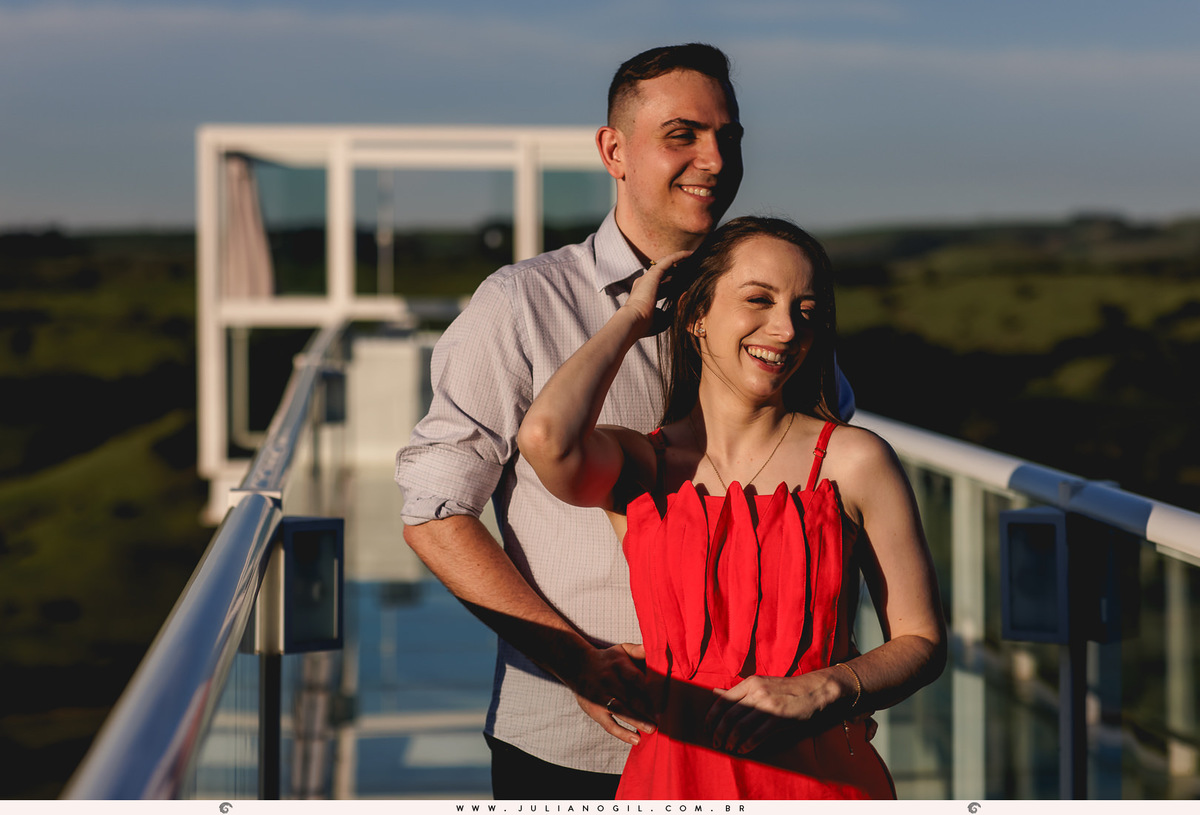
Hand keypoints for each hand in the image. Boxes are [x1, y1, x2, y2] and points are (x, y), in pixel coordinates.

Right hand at [569, 643, 656, 744]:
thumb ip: (638, 650)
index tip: (665, 698)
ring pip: (621, 711)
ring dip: (638, 721)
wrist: (576, 666)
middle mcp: (608, 682)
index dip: (651, 689)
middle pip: (631, 697)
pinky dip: (623, 733)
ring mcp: (601, 698)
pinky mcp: (595, 712)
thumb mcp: (621, 650)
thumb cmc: (607, 660)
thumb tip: (654, 648)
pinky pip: (609, 725)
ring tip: (652, 729)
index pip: (636, 678)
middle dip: (647, 708)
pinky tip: (637, 739)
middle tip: (663, 717)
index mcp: (618, 666)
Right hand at [624, 251, 690, 335]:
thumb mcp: (663, 319)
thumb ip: (672, 311)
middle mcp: (646, 284)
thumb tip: (682, 306)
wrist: (634, 321)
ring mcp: (649, 277)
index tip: (687, 283)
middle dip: (677, 270)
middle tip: (693, 267)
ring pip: (666, 263)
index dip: (675, 284)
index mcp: (646, 296)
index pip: (663, 287)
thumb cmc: (646, 325)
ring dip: (680, 260)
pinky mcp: (653, 273)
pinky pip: (669, 260)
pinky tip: (691, 254)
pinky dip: (680, 256)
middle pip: (664, 273)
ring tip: (694, 256)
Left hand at [704, 674, 826, 754]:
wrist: (812, 690)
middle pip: (729, 716)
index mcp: (750, 683)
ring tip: (728, 747)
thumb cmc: (783, 688)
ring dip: (731, 740)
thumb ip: (737, 690)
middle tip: (715, 742)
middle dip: (719, 732)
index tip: (706, 728)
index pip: (723, 701)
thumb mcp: (759, 683)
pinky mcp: (779, 718)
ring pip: (741, 726)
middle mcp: (757, 693)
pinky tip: (742, 749)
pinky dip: (747, 744)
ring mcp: (768, 706)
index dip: (711, 717)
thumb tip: (714, 693)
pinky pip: (758, 734)